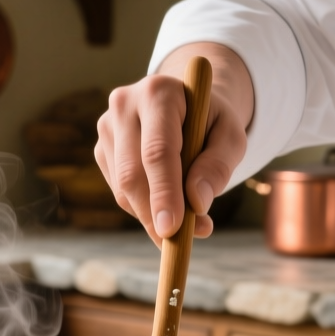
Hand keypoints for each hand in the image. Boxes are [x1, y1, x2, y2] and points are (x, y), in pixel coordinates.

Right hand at [96, 43, 254, 243]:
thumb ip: (219, 166)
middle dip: (154, 214)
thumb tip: (198, 202)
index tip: (173, 228)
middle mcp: (124, 104)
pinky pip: (119, 191)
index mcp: (159, 92)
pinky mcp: (102, 148)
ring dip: (151, 215)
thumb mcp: (231, 136)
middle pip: (132, 173)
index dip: (164, 193)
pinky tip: (167, 204)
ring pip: (123, 187)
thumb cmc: (212, 121)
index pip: (157, 151)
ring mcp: (107, 126)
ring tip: (188, 224)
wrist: (188, 104)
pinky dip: (143, 208)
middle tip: (179, 243)